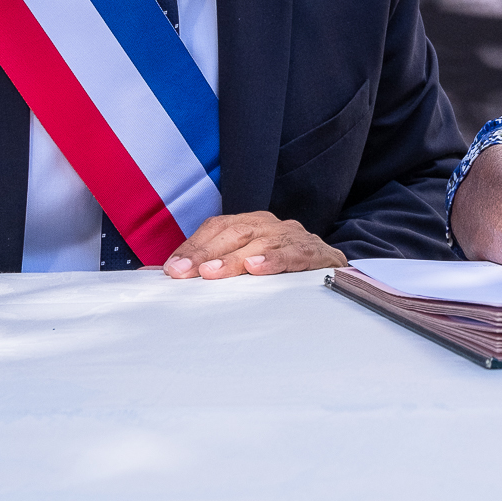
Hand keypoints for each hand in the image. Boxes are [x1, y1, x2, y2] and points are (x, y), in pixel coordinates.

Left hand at [160, 211, 346, 278]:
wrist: (338, 273)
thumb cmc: (283, 271)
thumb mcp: (246, 267)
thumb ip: (209, 268)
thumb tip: (163, 275)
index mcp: (251, 225)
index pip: (217, 228)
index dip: (193, 246)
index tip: (171, 269)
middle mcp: (271, 226)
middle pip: (235, 232)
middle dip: (205, 252)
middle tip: (183, 273)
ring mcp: (295, 238)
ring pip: (261, 242)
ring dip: (234, 259)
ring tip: (212, 273)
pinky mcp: (318, 254)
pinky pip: (295, 254)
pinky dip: (276, 260)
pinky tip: (258, 268)